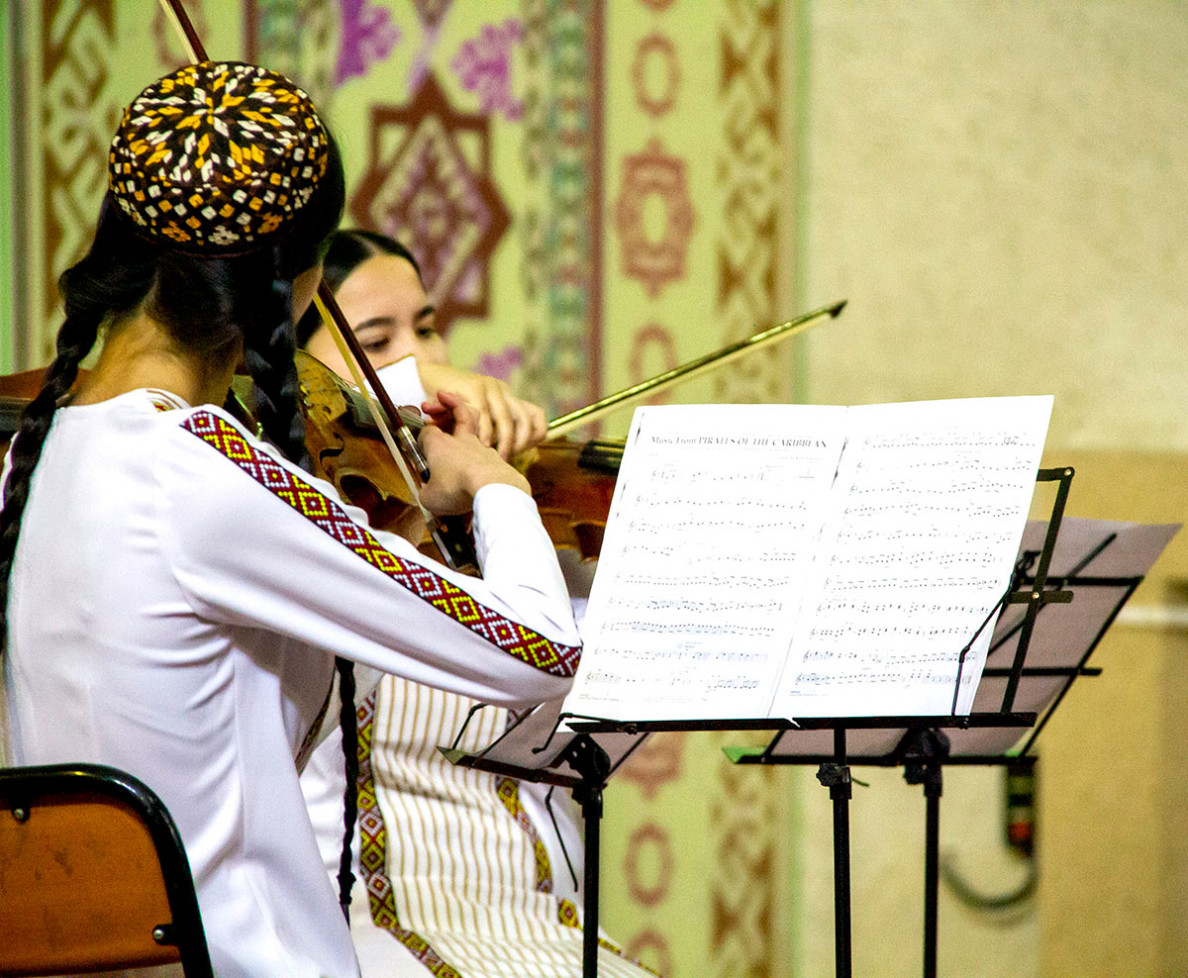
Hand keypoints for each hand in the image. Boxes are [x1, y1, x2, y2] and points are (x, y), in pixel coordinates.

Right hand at [416, 392, 530, 514]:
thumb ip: (426, 493)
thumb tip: (427, 495)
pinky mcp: (497, 460)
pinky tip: (479, 472)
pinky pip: (488, 454)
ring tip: (465, 435)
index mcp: (439, 445)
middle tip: (445, 397)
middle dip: (452, 404)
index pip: (427, 432)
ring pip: (476, 431)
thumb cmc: (458, 488)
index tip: (420, 448)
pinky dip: (482, 458)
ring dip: (470, 430)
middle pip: (459, 413)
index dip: (422, 437)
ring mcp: (482, 448)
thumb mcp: (430, 497)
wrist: (495, 488)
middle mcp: (461, 441)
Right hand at [417, 362, 547, 458]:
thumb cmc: (446, 405)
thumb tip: (505, 456)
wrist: (420, 377)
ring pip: (506, 421)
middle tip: (505, 459)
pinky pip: (483, 416)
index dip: (533, 435)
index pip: (535, 416)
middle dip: (518, 443)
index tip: (521, 452)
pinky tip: (477, 446)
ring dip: (502, 442)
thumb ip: (488, 429)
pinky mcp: (473, 387)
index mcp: (506, 397)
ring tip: (493, 457)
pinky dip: (482, 434)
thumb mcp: (471, 417)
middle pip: (524, 420)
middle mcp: (501, 391)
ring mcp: (489, 387)